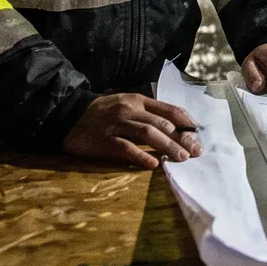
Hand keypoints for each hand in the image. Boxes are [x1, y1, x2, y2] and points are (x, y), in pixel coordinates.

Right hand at [62, 92, 201, 170]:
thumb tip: (174, 128)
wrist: (68, 115)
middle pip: (162, 124)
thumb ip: (147, 113)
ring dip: (167, 146)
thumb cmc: (103, 112)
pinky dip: (141, 156)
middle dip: (181, 138)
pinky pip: (125, 148)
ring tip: (182, 158)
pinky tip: (154, 165)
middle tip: (196, 152)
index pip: (168, 110)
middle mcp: (130, 110)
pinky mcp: (103, 141)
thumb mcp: (126, 104)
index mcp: (138, 100)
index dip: (186, 122)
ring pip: (148, 134)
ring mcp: (116, 125)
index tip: (198, 134)